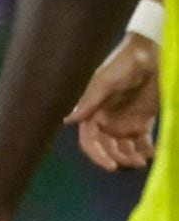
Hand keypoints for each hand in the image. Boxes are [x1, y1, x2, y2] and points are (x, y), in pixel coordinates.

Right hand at [69, 32, 159, 171]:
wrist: (150, 55)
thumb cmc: (123, 65)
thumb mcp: (104, 82)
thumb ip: (88, 101)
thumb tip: (67, 120)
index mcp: (93, 113)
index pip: (90, 140)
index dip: (98, 155)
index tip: (111, 165)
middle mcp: (106, 121)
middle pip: (108, 148)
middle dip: (119, 158)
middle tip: (134, 163)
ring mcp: (125, 122)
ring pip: (125, 148)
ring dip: (132, 158)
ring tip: (144, 160)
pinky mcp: (143, 121)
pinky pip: (142, 142)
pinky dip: (147, 151)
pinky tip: (153, 154)